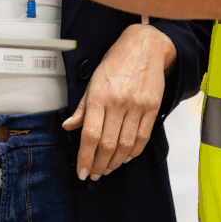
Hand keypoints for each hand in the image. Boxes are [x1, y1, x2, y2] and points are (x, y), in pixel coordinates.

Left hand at [62, 23, 175, 180]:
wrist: (144, 47)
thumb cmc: (116, 62)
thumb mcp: (93, 80)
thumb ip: (82, 107)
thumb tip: (68, 126)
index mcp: (99, 96)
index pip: (90, 135)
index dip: (85, 158)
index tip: (81, 171)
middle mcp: (118, 102)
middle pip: (107, 144)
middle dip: (99, 165)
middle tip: (94, 174)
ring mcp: (137, 106)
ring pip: (125, 145)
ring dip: (115, 163)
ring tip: (107, 169)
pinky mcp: (152, 108)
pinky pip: (143, 138)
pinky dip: (133, 153)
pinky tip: (125, 158)